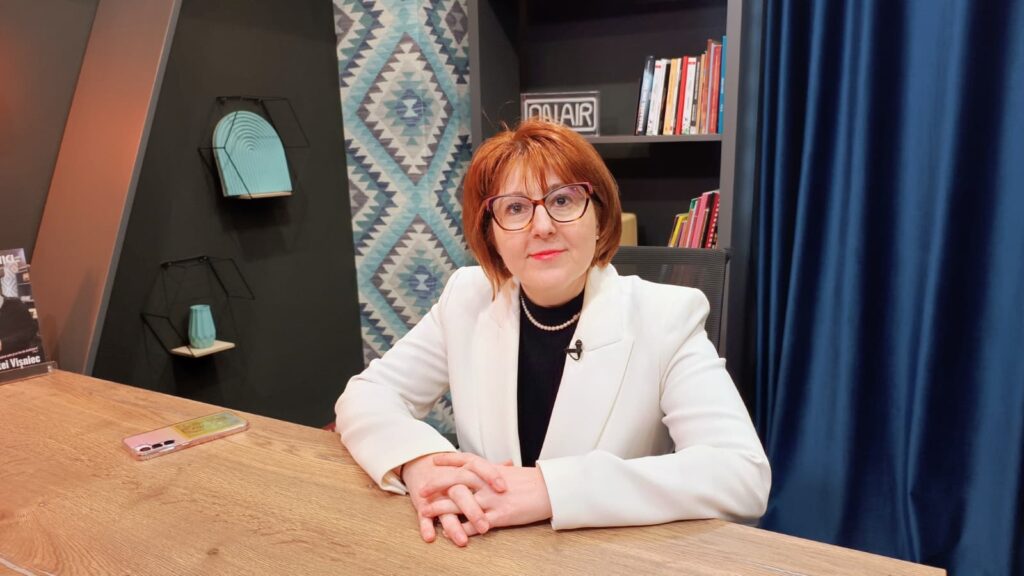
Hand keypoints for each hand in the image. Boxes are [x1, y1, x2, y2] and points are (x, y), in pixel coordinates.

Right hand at [401, 452, 507, 545]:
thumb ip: (491, 468)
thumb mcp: (470, 467)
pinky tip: (430, 537)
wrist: (421, 464)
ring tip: (462, 540)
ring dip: (453, 525)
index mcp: (464, 469)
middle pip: (461, 492)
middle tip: (485, 527)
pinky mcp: (423, 504)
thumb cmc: (452, 470)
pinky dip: (425, 526)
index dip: (490, 475)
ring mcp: (436, 493)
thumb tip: (510, 465)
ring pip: (443, 508)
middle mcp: (450, 481)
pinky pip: (423, 516)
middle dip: (473, 511)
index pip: (478, 467)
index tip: (503, 487)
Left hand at [420, 453, 551, 534]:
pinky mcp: (498, 516)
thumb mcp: (510, 471)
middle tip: (422, 489)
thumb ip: (495, 471)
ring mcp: (491, 499)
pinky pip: (474, 523)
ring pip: (459, 502)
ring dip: (440, 507)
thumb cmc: (531, 481)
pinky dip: (460, 528)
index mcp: (490, 469)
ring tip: (425, 511)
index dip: (448, 460)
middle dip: (437, 484)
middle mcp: (487, 482)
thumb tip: (491, 467)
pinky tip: (448, 532)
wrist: (549, 491)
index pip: (465, 460)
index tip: (433, 460)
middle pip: (456, 480)